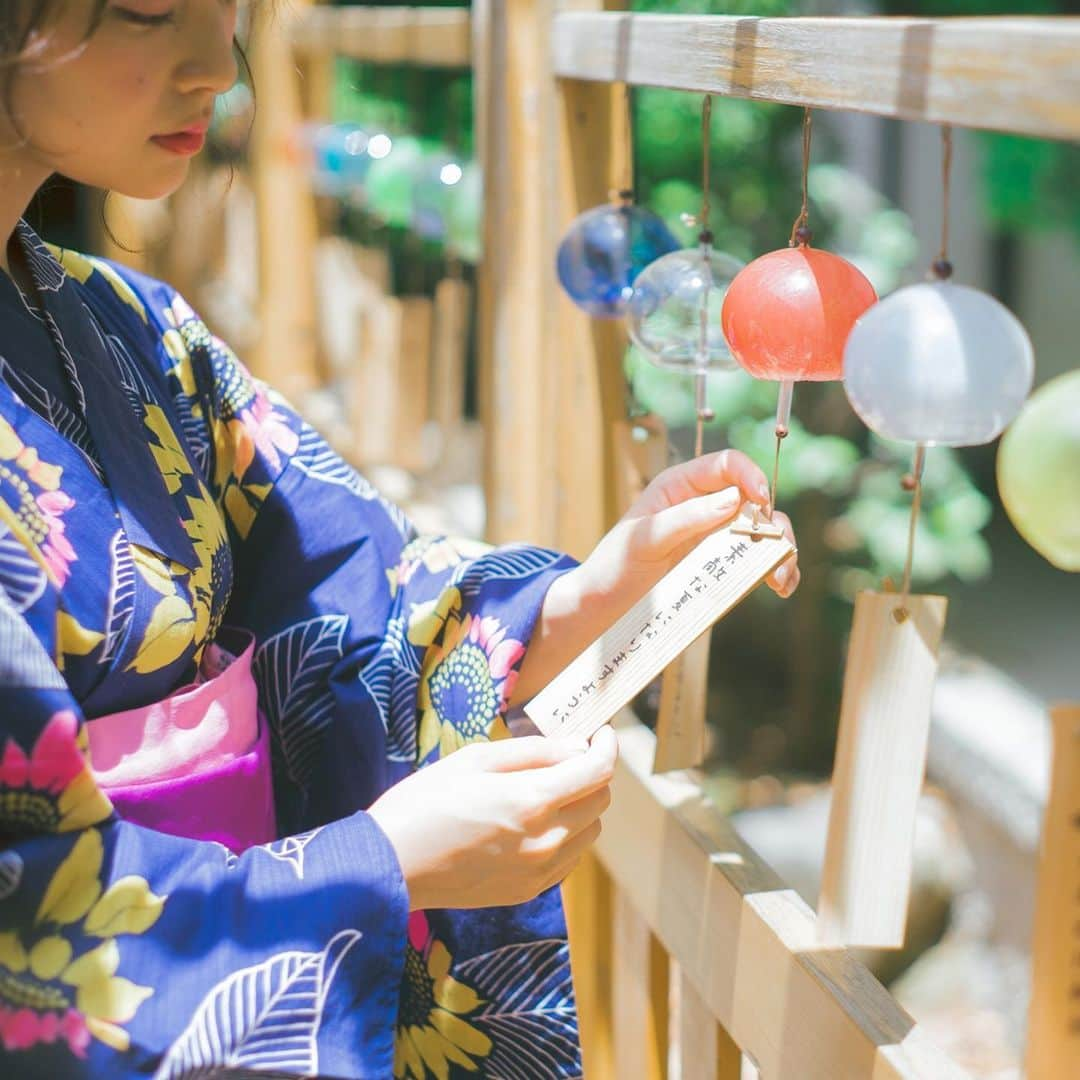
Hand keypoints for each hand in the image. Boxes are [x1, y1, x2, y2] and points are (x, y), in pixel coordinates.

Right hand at [368, 727, 616, 910]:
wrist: (392, 864)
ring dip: (582, 806)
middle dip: (593, 774)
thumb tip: (576, 747)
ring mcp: (539, 871)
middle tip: (569, 757)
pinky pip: (569, 859)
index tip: (600, 732)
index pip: (597, 771)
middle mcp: (546, 839)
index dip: (606, 746)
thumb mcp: (475, 758)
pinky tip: (535, 823)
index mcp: (533, 800)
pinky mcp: (528, 891)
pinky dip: (566, 836)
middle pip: (600, 802)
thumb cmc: (426, 800)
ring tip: (548, 790)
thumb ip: (533, 752)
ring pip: (589, 832)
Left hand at [512, 450, 798, 702]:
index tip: (762, 502)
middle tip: (781, 551)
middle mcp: (703, 504)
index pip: (726, 465)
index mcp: (680, 486)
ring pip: (762, 530)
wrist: (604, 605)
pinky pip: (756, 558)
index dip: (751, 476)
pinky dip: (775, 569)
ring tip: (781, 581)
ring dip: (780, 550)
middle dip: (773, 522)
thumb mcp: (644, 540)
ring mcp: (714, 534)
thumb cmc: (615, 565)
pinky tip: (781, 586)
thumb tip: (734, 499)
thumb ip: (685, 518)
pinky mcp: (720, 562)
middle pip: (754, 499)